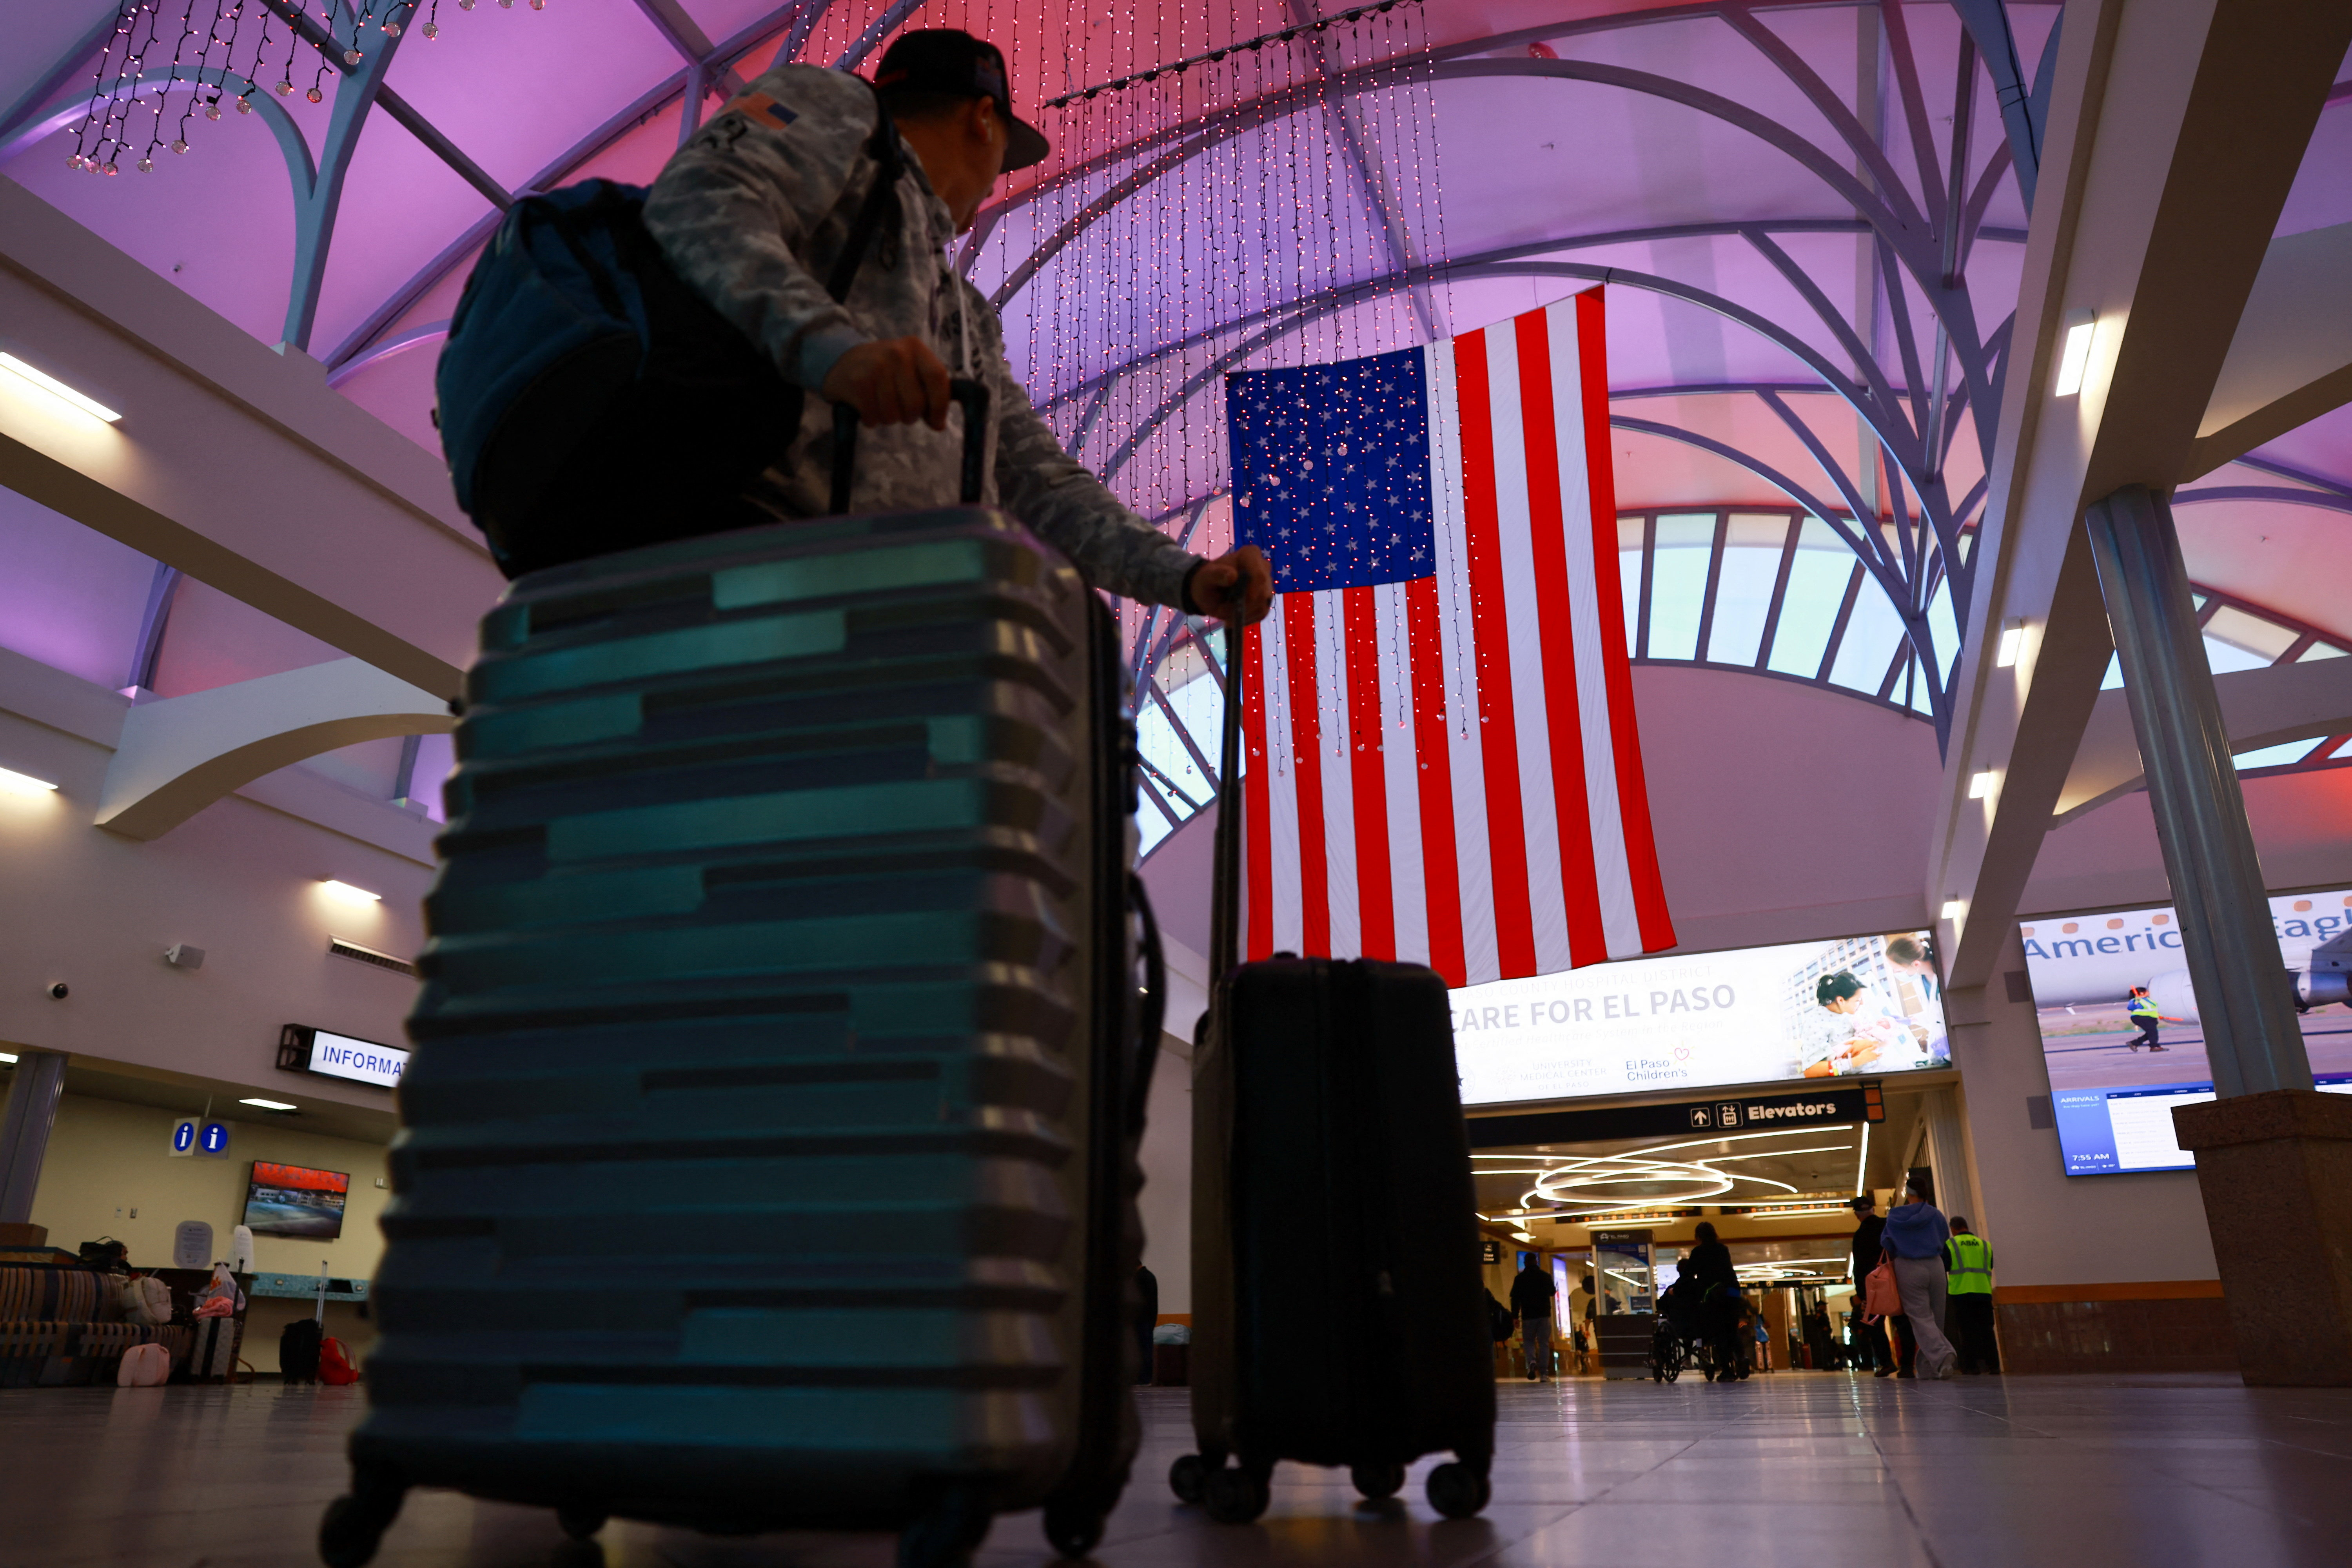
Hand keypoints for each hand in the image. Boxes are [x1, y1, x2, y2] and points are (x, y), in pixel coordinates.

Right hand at [821, 337, 951, 429]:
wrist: (842, 361)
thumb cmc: (885, 370)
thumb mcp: (910, 370)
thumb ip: (930, 392)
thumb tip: (939, 424)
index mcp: (915, 347)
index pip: (937, 377)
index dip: (940, 405)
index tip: (936, 423)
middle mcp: (896, 353)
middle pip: (916, 403)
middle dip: (910, 416)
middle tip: (901, 411)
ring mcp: (876, 366)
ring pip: (894, 414)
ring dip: (889, 418)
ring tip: (881, 405)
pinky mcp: (858, 382)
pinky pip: (873, 417)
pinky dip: (871, 420)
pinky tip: (867, 407)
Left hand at [1187, 544, 1272, 624]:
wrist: (1210, 590)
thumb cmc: (1208, 580)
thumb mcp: (1206, 577)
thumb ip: (1217, 575)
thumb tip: (1232, 576)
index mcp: (1250, 555)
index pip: (1259, 574)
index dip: (1252, 591)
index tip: (1237, 602)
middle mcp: (1263, 567)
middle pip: (1263, 593)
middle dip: (1244, 606)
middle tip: (1224, 610)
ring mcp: (1267, 584)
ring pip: (1263, 605)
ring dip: (1243, 613)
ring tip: (1226, 611)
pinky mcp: (1266, 598)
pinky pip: (1261, 613)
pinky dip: (1247, 618)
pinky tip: (1235, 615)